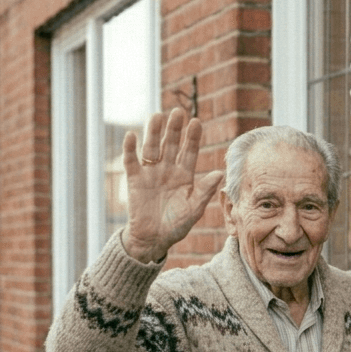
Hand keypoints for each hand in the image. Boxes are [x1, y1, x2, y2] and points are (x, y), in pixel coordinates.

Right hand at [119, 108, 225, 262]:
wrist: (153, 239)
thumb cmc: (176, 225)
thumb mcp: (193, 209)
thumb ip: (205, 191)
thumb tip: (220, 173)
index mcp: (184, 175)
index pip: (189, 152)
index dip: (192, 137)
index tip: (196, 122)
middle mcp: (167, 169)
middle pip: (170, 144)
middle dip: (174, 129)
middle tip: (177, 112)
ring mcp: (150, 173)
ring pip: (151, 147)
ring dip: (153, 132)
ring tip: (156, 117)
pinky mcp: (134, 179)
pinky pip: (131, 160)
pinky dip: (130, 148)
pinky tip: (131, 135)